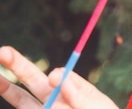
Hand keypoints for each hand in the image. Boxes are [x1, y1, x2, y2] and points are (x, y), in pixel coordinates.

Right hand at [0, 46, 118, 108]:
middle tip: (1, 51)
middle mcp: (55, 101)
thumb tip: (55, 75)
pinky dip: (20, 100)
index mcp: (73, 90)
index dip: (55, 76)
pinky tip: (6, 86)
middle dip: (17, 65)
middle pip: (33, 81)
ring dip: (6, 88)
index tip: (53, 78)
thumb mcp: (98, 106)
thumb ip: (79, 94)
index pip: (59, 76)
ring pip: (22, 100)